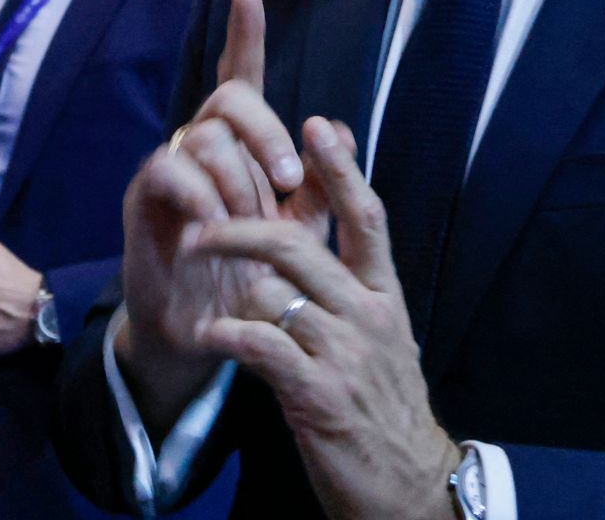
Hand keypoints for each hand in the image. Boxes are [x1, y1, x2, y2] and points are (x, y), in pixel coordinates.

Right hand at [115, 0, 311, 429]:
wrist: (211, 330)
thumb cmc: (255, 272)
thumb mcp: (302, 227)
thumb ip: (321, 181)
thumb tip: (340, 128)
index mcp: (240, 142)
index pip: (241, 74)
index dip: (245, 32)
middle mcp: (202, 143)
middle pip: (231, 99)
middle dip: (268, 135)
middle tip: (288, 184)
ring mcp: (170, 166)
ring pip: (205, 135)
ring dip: (238, 180)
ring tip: (248, 225)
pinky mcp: (144, 197)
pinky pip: (170, 168)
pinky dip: (198, 194)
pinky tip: (211, 226)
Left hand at [189, 118, 458, 519]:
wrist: (409, 485)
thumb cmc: (382, 403)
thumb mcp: (381, 335)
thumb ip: (354, 281)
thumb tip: (331, 223)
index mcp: (384, 295)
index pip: (366, 216)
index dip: (340, 168)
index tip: (316, 122)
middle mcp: (368, 315)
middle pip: (297, 246)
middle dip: (238, 227)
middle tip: (197, 228)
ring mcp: (344, 354)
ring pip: (272, 291)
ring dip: (226, 285)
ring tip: (195, 284)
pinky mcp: (317, 394)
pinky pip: (260, 345)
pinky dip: (226, 333)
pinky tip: (208, 332)